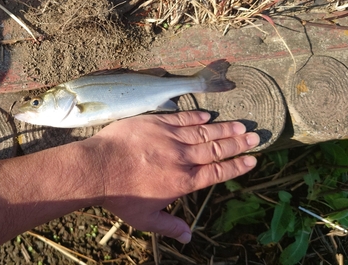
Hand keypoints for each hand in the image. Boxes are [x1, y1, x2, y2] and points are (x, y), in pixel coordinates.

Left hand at [83, 111, 258, 243]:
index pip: (217, 172)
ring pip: (203, 132)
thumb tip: (188, 238)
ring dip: (224, 128)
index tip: (252, 160)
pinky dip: (197, 116)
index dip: (236, 166)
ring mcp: (169, 138)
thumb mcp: (146, 219)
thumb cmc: (120, 196)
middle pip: (216, 149)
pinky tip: (208, 115)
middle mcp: (181, 158)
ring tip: (241, 124)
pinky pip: (181, 118)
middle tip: (256, 136)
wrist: (98, 168)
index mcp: (183, 181)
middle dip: (238, 143)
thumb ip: (169, 227)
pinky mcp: (155, 123)